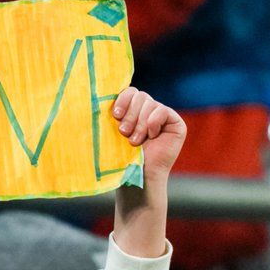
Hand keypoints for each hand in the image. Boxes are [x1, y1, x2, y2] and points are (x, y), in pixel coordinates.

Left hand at [109, 87, 183, 258]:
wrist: (137, 178)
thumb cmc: (121, 158)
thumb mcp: (112, 133)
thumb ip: (112, 115)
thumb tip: (92, 95)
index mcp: (134, 110)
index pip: (129, 92)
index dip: (123, 100)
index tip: (115, 115)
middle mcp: (149, 110)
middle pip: (140, 96)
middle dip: (130, 115)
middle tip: (124, 133)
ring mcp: (163, 116)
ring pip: (149, 104)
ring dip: (139, 124)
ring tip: (134, 142)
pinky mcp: (176, 124)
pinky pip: (163, 111)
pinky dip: (153, 123)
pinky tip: (150, 137)